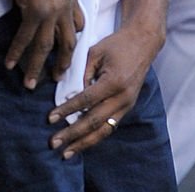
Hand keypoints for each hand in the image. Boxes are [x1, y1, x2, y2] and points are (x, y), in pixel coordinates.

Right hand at [1, 0, 84, 88]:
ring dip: (37, 66)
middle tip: (57, 78)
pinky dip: (16, 53)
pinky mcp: (34, 10)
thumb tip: (47, 9)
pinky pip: (25, 38)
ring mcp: (50, 10)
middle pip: (68, 42)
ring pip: (46, 46)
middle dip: (63, 63)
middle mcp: (65, 6)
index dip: (74, 39)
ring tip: (30, 83)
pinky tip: (10, 64)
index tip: (67, 52)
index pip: (79, 24)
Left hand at [46, 25, 158, 158]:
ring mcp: (127, 104)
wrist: (143, 42)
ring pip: (104, 130)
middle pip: (94, 121)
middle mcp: (122, 96)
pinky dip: (96, 136)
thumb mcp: (95, 53)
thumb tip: (72, 97)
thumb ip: (83, 75)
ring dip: (84, 143)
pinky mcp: (128, 107)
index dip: (67, 110)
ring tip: (67, 153)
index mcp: (113, 81)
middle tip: (53, 143)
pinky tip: (82, 143)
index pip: (85, 100)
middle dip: (72, 134)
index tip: (50, 119)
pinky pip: (110, 126)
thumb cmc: (118, 44)